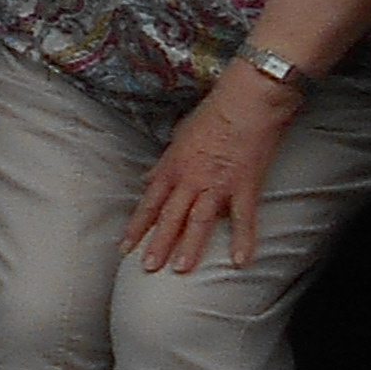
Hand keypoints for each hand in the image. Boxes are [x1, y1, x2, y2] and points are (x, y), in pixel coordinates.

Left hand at [126, 69, 299, 273]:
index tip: (125, 246)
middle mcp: (190, 178)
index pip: (149, 203)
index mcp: (172, 167)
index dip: (136, 226)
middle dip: (157, 243)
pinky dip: (243, 240)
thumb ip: (164, 163)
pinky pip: (243, 218)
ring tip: (180, 269)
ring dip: (189, 246)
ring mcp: (217, 184)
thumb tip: (149, 179)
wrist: (246, 100)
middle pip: (169, 216)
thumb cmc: (213, 113)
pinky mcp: (244, 185)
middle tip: (147, 267)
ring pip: (198, 221)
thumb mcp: (178, 136)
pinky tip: (239, 261)